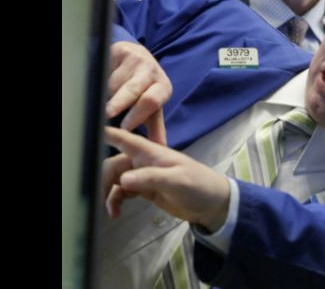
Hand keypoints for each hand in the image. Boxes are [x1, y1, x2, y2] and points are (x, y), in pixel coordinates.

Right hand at [103, 127, 230, 232]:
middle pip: (113, 164)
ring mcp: (143, 176)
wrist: (212, 203)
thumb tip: (123, 181)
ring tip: (112, 211)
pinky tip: (116, 213)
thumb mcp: (177, 180)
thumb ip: (150, 178)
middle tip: (101, 195)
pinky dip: (115, 200)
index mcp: (151, 152)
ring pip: (115, 180)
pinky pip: (122, 192)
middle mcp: (144, 161)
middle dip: (104, 178)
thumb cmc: (199, 184)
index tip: (89, 138)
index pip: (125, 138)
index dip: (106, 134)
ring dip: (108, 193)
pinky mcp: (144, 190)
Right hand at [106, 42, 171, 144]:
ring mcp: (136, 59)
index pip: (151, 102)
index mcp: (163, 88)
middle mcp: (152, 72)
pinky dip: (100, 80)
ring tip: (103, 101)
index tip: (125, 127)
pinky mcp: (120, 49)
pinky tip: (99, 85)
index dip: (138, 114)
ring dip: (106, 93)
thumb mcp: (152, 108)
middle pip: (133, 89)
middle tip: (108, 114)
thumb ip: (155, 129)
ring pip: (115, 81)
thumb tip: (160, 149)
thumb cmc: (145, 88)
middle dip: (120, 102)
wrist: (138, 58)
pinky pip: (106, 68)